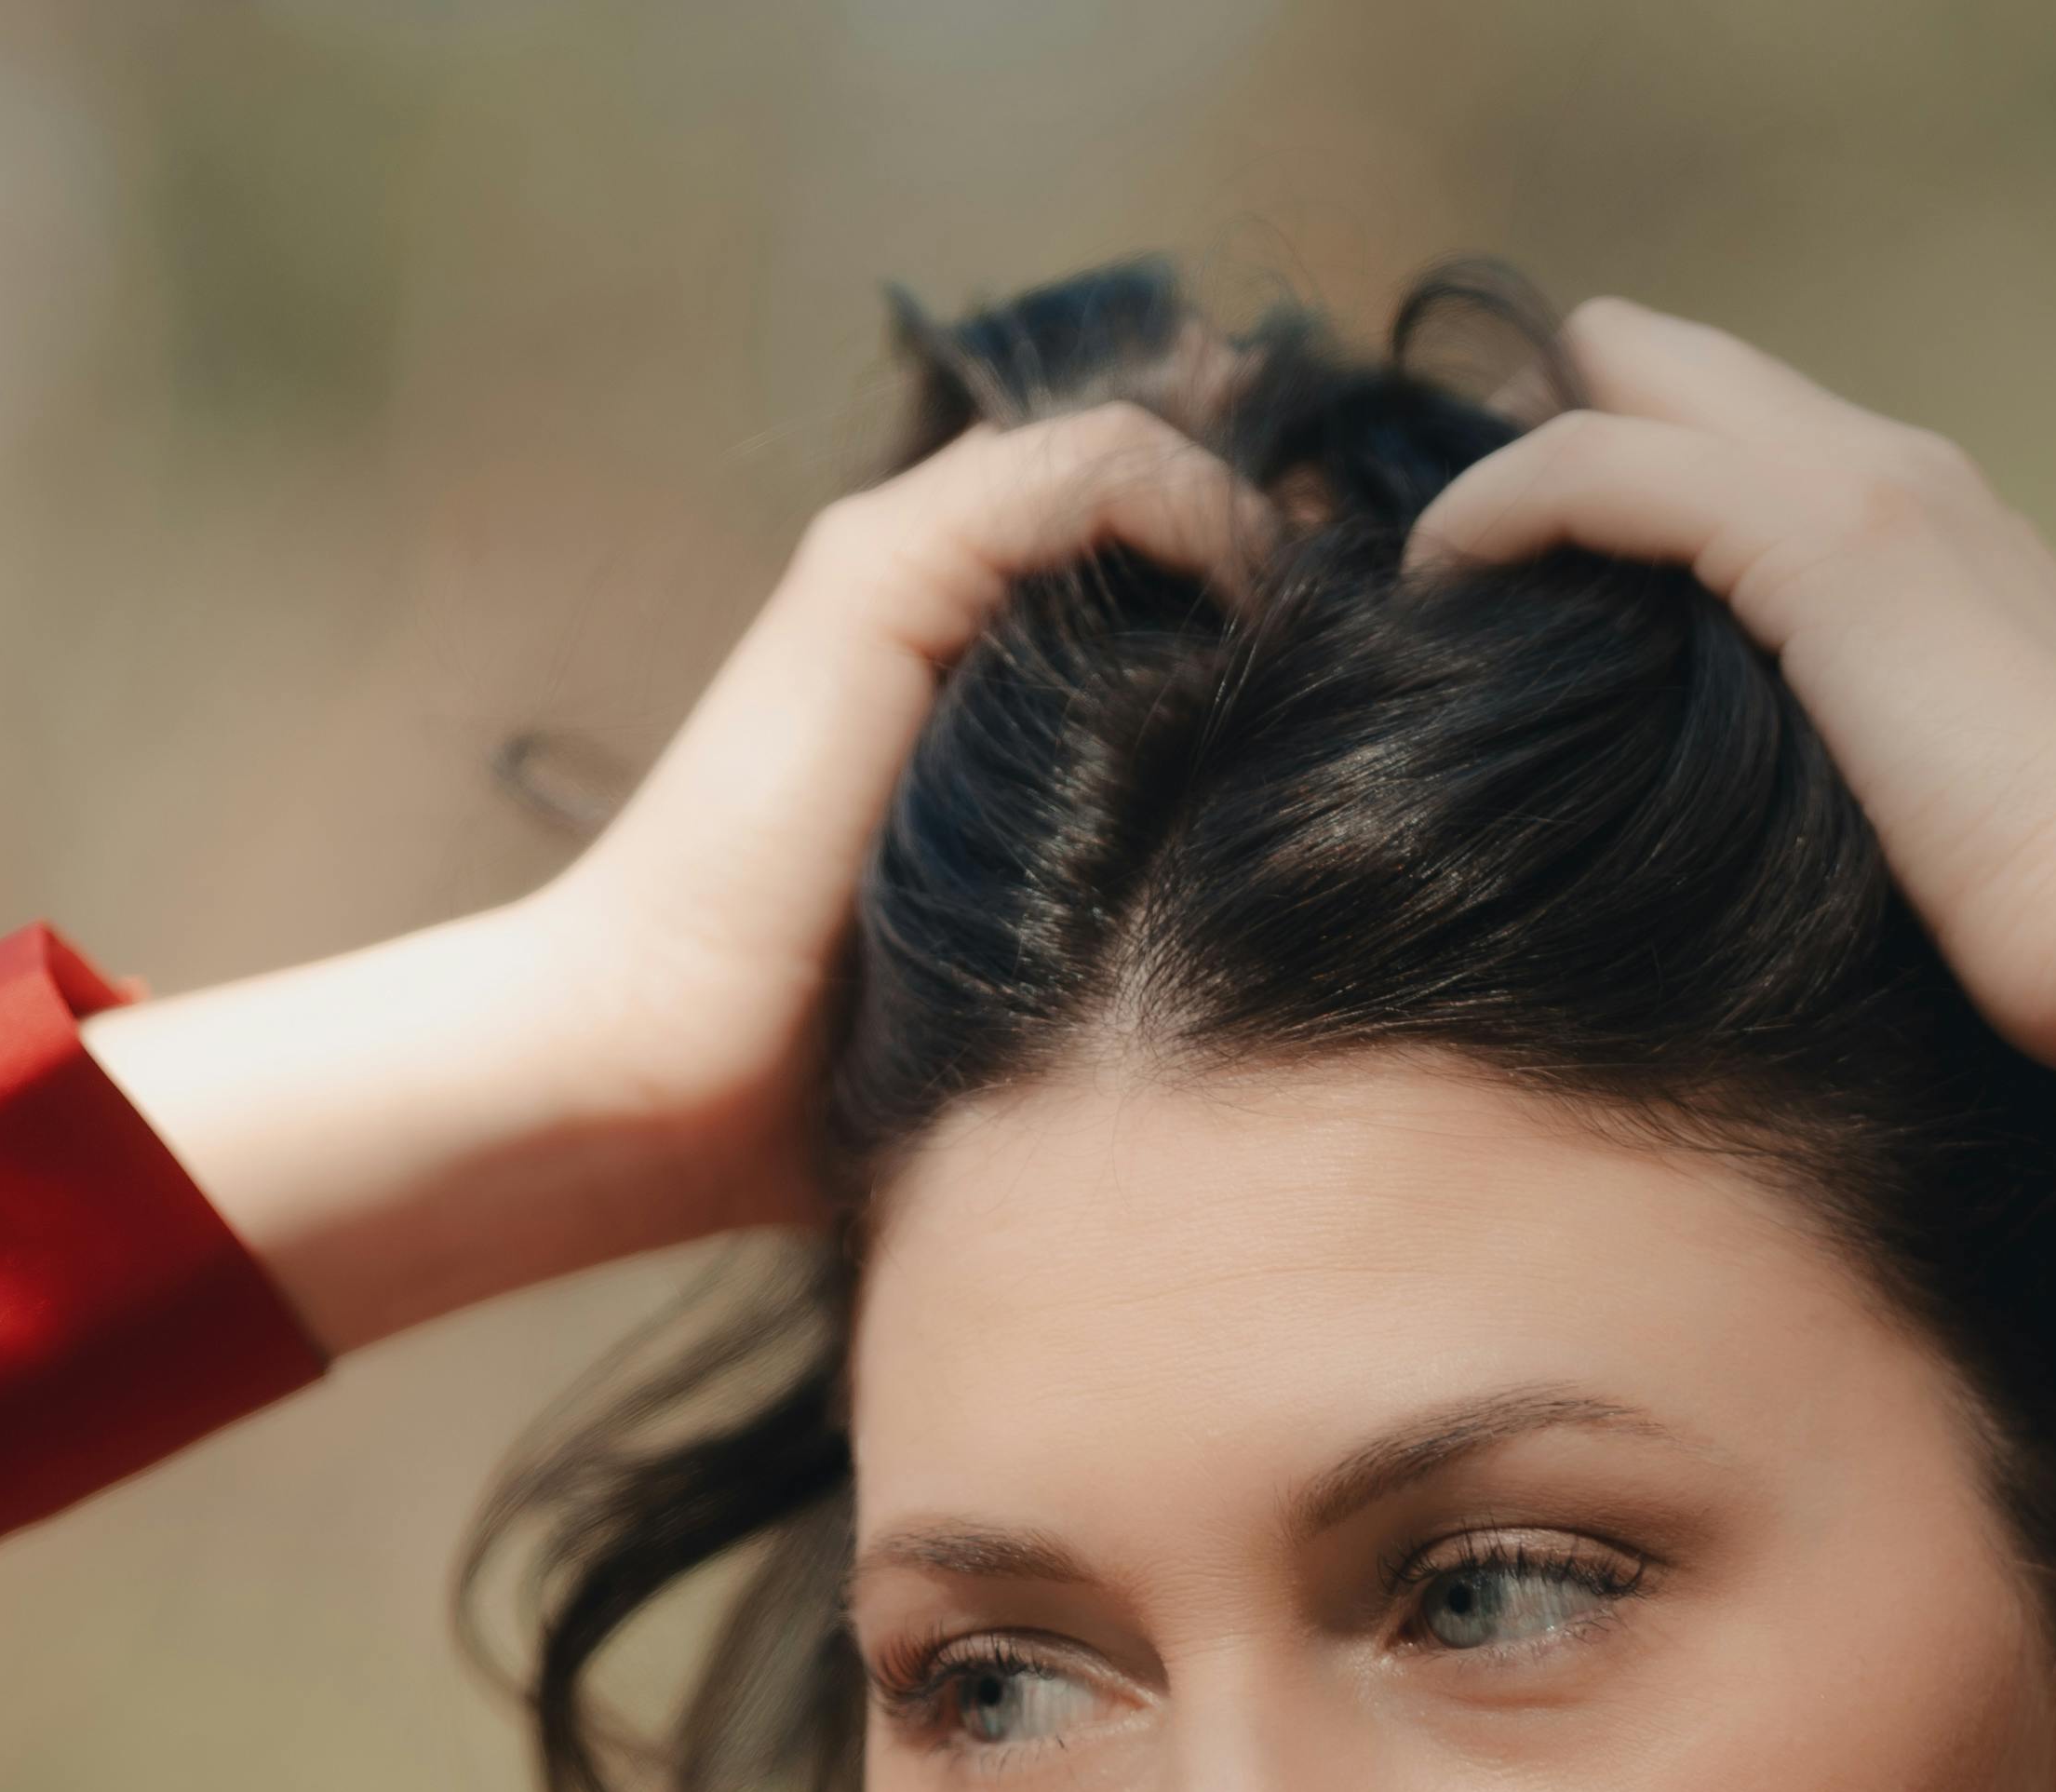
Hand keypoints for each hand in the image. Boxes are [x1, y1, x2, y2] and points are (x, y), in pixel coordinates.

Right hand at [86, 408, 1265, 1350]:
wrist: (662, 1072)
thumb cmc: (837, 1063)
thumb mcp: (1039, 960)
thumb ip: (1140, 888)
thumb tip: (1313, 886)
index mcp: (983, 677)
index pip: (1162, 549)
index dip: (1279, 579)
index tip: (1382, 670)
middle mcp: (944, 597)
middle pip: (1159, 485)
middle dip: (1285, 534)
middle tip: (1394, 622)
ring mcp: (903, 567)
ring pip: (1130, 455)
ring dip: (1252, 517)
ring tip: (1334, 623)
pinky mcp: (878, 570)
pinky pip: (1085, 473)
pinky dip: (1191, 507)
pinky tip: (1254, 605)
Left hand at [1405, 300, 2055, 1161]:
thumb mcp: (1993, 865)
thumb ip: (1928, 840)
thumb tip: (1896, 953)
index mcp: (1956, 548)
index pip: (1764, 442)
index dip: (1646, 478)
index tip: (1543, 591)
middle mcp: (1909, 479)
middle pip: (1687, 369)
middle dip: (1565, 427)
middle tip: (1467, 562)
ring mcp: (1869, 492)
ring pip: (1631, 381)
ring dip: (1511, 464)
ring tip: (1428, 574)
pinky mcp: (1816, 544)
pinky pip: (1593, 466)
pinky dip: (1498, 508)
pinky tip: (1437, 585)